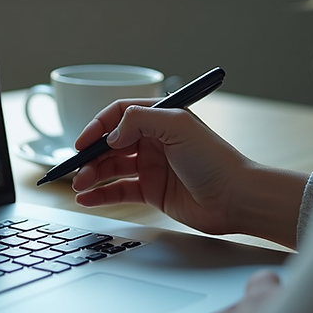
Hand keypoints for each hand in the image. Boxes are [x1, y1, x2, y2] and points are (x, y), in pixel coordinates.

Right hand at [72, 99, 307, 243]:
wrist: (237, 198)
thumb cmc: (215, 160)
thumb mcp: (177, 126)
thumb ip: (139, 120)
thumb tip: (111, 133)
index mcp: (161, 118)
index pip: (120, 114)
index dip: (98, 126)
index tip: (83, 142)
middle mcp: (154, 140)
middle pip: (111, 144)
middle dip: (90, 155)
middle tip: (76, 169)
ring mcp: (152, 167)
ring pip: (112, 168)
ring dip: (92, 175)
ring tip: (79, 186)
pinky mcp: (153, 192)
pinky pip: (119, 191)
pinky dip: (101, 194)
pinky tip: (86, 199)